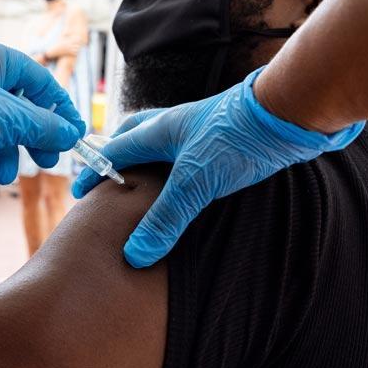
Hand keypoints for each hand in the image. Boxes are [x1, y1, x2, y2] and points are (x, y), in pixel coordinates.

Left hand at [0, 40, 85, 205]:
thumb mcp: (2, 120)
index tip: (74, 135)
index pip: (40, 80)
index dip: (59, 108)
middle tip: (45, 160)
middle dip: (31, 138)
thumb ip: (42, 125)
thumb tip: (71, 134)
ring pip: (2, 130)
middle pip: (23, 108)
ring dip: (3, 154)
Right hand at [72, 66, 363, 267]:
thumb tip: (134, 255)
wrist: (287, 113)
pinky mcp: (223, 136)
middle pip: (135, 134)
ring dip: (151, 157)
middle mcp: (175, 124)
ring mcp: (201, 127)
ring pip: (164, 140)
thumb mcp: (196, 183)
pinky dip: (180, 162)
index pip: (115, 152)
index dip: (96, 173)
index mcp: (158, 130)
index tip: (80, 192)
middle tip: (111, 177)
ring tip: (148, 182)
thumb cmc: (237, 138)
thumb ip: (165, 219)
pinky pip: (190, 148)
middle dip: (120, 154)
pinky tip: (192, 180)